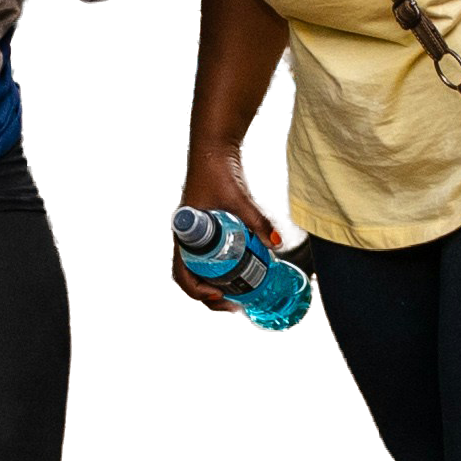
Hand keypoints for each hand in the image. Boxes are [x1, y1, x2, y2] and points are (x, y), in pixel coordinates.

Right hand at [173, 143, 282, 308]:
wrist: (216, 151)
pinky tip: (247, 280)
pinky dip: (228, 274)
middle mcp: (191, 241)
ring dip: (220, 290)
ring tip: (242, 303)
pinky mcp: (216, 233)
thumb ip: (257, 220)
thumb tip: (278, 243)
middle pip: (195, 280)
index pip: (181, 273)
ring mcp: (203, 239)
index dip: (196, 291)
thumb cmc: (218, 172)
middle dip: (212, 299)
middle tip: (237, 309)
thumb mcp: (239, 199)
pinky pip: (218, 260)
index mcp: (186, 236)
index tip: (217, 295)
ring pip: (206, 273)